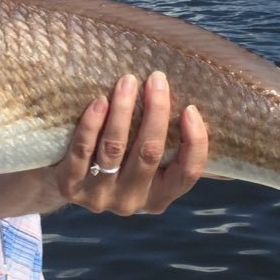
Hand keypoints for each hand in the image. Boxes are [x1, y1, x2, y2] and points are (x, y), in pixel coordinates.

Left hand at [54, 71, 207, 214]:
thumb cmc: (117, 160)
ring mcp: (99, 197)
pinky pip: (82, 151)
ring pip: (115, 149)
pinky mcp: (69, 186)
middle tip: (156, 78)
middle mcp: (132, 201)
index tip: (190, 108)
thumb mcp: (146, 165)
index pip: (188, 174)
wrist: (62, 182)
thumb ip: (175, 151)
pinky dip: (92, 124)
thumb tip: (218, 123)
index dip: (195, 143)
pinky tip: (99, 101)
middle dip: (156, 112)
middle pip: (149, 153)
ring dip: (123, 111)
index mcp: (159, 197)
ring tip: (127, 80)